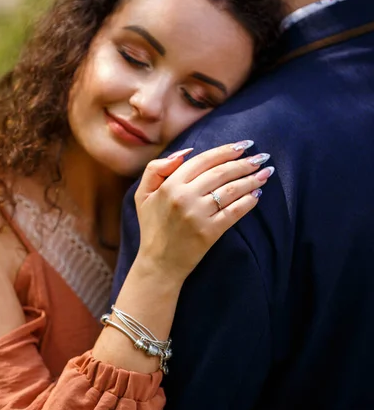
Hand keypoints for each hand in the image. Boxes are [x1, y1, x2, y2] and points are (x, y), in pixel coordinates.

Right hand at [134, 142, 273, 282]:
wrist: (158, 264)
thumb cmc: (152, 227)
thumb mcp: (142, 194)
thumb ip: (156, 169)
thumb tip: (185, 153)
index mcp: (170, 185)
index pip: (203, 160)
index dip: (225, 151)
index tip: (242, 145)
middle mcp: (185, 197)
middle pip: (221, 172)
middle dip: (244, 162)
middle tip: (260, 156)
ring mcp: (198, 215)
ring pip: (231, 190)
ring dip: (251, 179)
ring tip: (266, 172)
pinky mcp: (210, 232)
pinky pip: (234, 212)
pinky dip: (248, 201)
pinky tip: (258, 194)